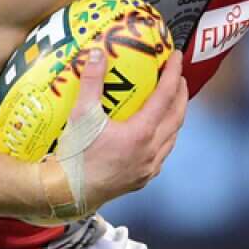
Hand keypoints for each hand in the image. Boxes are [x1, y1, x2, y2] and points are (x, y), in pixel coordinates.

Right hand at [65, 48, 188, 212]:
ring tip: (171, 102)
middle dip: (181, 94)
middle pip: (177, 116)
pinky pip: (163, 154)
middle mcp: (151, 151)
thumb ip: (91, 82)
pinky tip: (157, 133)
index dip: (173, 73)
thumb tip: (96, 54)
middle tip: (178, 77)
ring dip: (175, 117)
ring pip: (172, 137)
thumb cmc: (74, 155)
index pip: (165, 96)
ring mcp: (149, 167)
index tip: (176, 57)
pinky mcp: (142, 179)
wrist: (67, 193)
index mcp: (141, 133)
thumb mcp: (81, 115)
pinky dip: (165, 138)